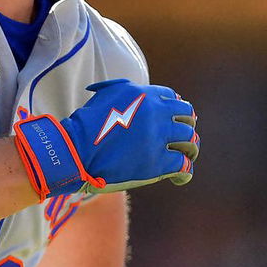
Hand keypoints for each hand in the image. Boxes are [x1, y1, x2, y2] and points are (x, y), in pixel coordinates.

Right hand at [14, 80, 197, 198]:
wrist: (76, 151)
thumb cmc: (86, 125)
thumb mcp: (105, 95)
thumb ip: (125, 89)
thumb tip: (136, 90)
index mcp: (145, 95)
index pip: (175, 99)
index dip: (177, 110)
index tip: (174, 121)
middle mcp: (156, 113)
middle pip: (188, 118)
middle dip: (187, 127)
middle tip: (182, 139)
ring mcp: (159, 138)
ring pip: (190, 141)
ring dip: (190, 149)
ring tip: (184, 158)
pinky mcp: (158, 163)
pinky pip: (184, 165)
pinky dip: (185, 171)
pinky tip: (179, 177)